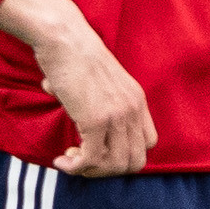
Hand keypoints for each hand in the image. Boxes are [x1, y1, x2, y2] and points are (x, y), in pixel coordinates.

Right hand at [0, 0, 154, 175]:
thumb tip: (81, 120)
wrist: (64, 38)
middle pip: (135, 161)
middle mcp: (133, 109)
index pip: (148, 143)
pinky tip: (61, 161)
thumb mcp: (99, 82)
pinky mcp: (96, 120)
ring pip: (116, 165)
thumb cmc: (73, 56)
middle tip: (83, 161)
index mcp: (137, 100)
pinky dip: (76, 167)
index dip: (124, 154)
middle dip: (108, 170)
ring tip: (70, 161)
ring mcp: (117, 116)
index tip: (100, 151)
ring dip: (91, 171)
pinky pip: (92, 159)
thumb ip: (100, 103)